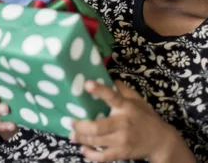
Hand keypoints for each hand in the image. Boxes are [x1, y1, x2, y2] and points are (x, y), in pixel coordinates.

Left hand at [71, 80, 191, 161]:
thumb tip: (107, 76)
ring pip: (96, 141)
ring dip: (81, 139)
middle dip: (80, 125)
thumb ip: (122, 89)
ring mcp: (122, 141)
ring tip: (72, 135)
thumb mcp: (137, 99)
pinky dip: (91, 155)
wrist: (161, 141)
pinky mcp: (122, 154)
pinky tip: (83, 150)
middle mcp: (123, 123)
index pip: (112, 97)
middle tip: (70, 122)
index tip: (87, 84)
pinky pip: (103, 157)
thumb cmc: (145, 117)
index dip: (99, 90)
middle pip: (97, 127)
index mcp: (126, 107)